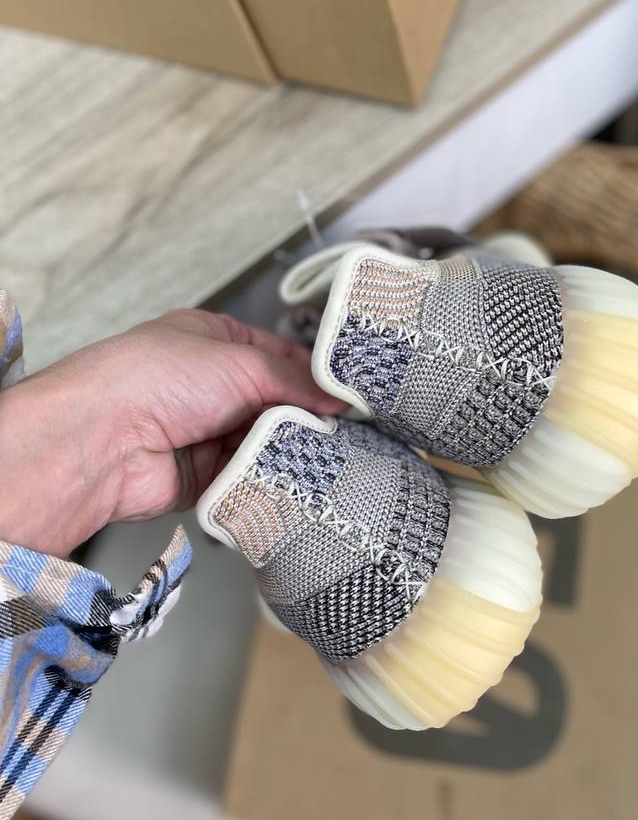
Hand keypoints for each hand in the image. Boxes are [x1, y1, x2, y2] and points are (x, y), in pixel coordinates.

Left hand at [0, 309, 340, 558]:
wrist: (103, 441)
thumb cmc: (156, 379)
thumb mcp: (241, 363)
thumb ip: (297, 380)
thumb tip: (341, 396)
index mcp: (214, 341)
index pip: (280, 355)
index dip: (315, 374)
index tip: (351, 393)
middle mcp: (211, 385)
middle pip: (277, 402)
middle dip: (305, 416)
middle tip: (348, 430)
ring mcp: (207, 431)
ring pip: (266, 442)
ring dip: (288, 449)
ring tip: (325, 455)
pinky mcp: (205, 476)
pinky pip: (250, 477)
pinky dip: (268, 477)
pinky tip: (293, 478)